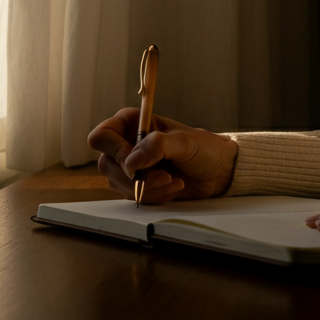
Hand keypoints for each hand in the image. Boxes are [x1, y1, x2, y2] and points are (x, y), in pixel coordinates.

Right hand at [87, 107, 236, 203]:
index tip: (136, 163)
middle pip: (106, 164)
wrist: (217, 171)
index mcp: (132, 122)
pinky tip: (173, 186)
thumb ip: (158, 146)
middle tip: (164, 175)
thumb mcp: (185, 142)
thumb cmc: (204, 148)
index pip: (101, 136)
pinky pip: (132, 197)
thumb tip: (131, 161)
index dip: (114, 151)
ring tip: (173, 179)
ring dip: (147, 187)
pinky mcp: (137, 186)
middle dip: (135, 176)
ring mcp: (129, 166)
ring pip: (117, 184)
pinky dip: (153, 196)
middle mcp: (126, 143)